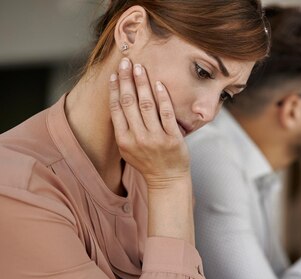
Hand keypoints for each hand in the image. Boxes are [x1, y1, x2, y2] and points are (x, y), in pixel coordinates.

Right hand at [109, 57, 189, 186]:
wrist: (167, 180)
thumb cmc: (147, 162)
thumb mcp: (128, 149)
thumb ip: (122, 129)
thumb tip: (117, 102)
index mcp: (123, 140)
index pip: (116, 109)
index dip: (115, 89)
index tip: (115, 73)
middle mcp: (138, 138)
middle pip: (129, 103)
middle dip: (127, 80)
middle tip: (126, 62)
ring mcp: (156, 138)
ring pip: (147, 105)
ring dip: (143, 84)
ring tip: (140, 68)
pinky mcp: (172, 139)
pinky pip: (167, 114)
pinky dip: (163, 98)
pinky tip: (159, 84)